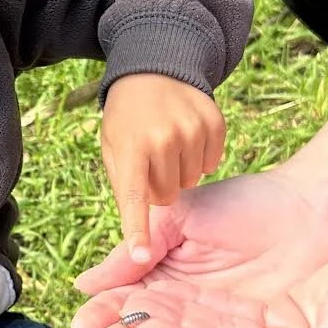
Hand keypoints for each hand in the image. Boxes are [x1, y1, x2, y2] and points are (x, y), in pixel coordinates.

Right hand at [71, 167, 327, 327]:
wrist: (308, 214)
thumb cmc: (242, 205)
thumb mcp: (179, 216)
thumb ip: (134, 250)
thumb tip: (85, 284)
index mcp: (158, 270)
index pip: (121, 297)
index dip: (101, 313)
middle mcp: (178, 300)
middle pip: (141, 327)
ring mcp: (208, 323)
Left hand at [101, 74, 224, 262]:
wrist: (154, 70)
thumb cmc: (127, 119)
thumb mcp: (113, 147)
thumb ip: (123, 186)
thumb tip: (140, 231)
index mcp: (130, 146)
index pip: (133, 197)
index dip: (136, 230)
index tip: (139, 257)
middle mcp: (162, 137)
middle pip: (168, 195)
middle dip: (159, 186)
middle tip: (150, 160)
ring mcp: (191, 128)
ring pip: (191, 181)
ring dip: (180, 172)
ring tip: (168, 145)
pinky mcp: (215, 122)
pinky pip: (212, 163)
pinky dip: (200, 157)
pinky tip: (187, 138)